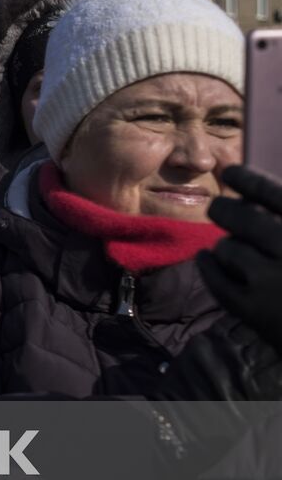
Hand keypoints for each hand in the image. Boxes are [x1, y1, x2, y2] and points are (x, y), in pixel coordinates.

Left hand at [199, 165, 281, 349]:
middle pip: (239, 217)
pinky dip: (209, 266)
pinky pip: (215, 278)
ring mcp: (272, 281)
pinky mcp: (254, 310)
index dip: (247, 178)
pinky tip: (208, 258)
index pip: (272, 192)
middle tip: (217, 208)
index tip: (230, 170)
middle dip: (225, 210)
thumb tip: (251, 189)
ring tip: (233, 247)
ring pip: (227, 247)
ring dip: (227, 246)